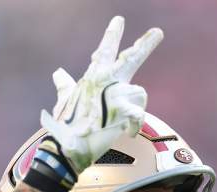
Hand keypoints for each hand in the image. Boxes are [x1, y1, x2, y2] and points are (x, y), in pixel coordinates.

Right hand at [40, 16, 162, 173]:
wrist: (68, 145)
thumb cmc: (68, 124)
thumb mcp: (66, 100)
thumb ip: (65, 85)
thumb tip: (58, 73)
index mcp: (94, 78)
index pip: (104, 52)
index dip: (112, 35)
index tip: (119, 21)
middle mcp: (104, 80)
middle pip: (130, 58)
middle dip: (144, 45)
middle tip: (158, 32)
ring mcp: (112, 93)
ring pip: (140, 93)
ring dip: (135, 109)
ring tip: (123, 124)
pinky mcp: (120, 109)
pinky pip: (138, 113)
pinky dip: (134, 125)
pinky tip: (128, 132)